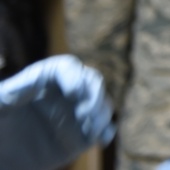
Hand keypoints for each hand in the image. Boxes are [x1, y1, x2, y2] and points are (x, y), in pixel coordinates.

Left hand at [0, 55, 115, 169]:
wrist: (1, 155)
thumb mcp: (0, 104)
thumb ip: (15, 89)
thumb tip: (34, 78)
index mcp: (44, 80)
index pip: (67, 67)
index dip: (74, 76)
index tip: (73, 92)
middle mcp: (65, 93)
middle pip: (91, 81)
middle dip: (95, 94)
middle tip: (86, 111)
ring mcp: (75, 114)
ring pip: (101, 104)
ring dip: (101, 114)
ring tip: (92, 127)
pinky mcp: (81, 136)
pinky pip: (101, 129)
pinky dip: (106, 132)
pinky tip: (101, 139)